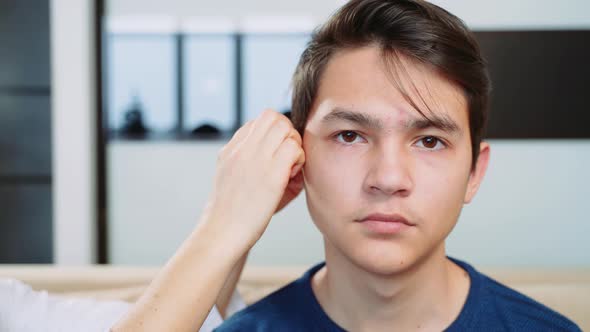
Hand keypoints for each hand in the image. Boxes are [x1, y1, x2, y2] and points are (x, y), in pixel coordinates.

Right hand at [201, 110, 304, 248]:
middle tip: (287, 157)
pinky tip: (292, 178)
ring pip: (285, 127)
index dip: (272, 135)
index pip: (258, 122)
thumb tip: (276, 157)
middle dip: (286, 132)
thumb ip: (249, 163)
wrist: (222, 233)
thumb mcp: (232, 180)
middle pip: (272, 116)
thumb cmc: (232, 215)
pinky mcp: (271, 174)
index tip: (274, 156)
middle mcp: (242, 148)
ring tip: (290, 168)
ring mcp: (255, 158)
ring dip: (294, 144)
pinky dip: (299, 159)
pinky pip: (294, 148)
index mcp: (231, 150)